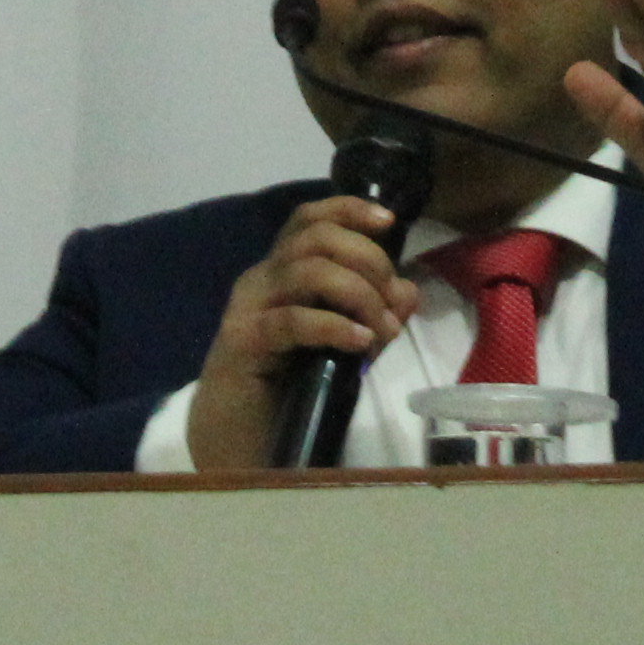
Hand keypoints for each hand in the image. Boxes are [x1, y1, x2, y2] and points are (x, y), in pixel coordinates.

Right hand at [187, 193, 418, 470]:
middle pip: (316, 237)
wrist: (235, 435)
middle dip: (368, 259)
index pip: (309, 218)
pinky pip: (293, 321)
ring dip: (359, 294)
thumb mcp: (342, 343)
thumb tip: (407, 290)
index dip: (348, 209)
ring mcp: (249, 307)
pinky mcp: (245, 341)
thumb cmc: (287, 384)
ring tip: (381, 329)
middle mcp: (262, 277)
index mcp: (282, 269)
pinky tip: (360, 342)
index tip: (388, 222)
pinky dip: (334, 326)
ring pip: (308, 271)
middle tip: (391, 302)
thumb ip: (373, 314)